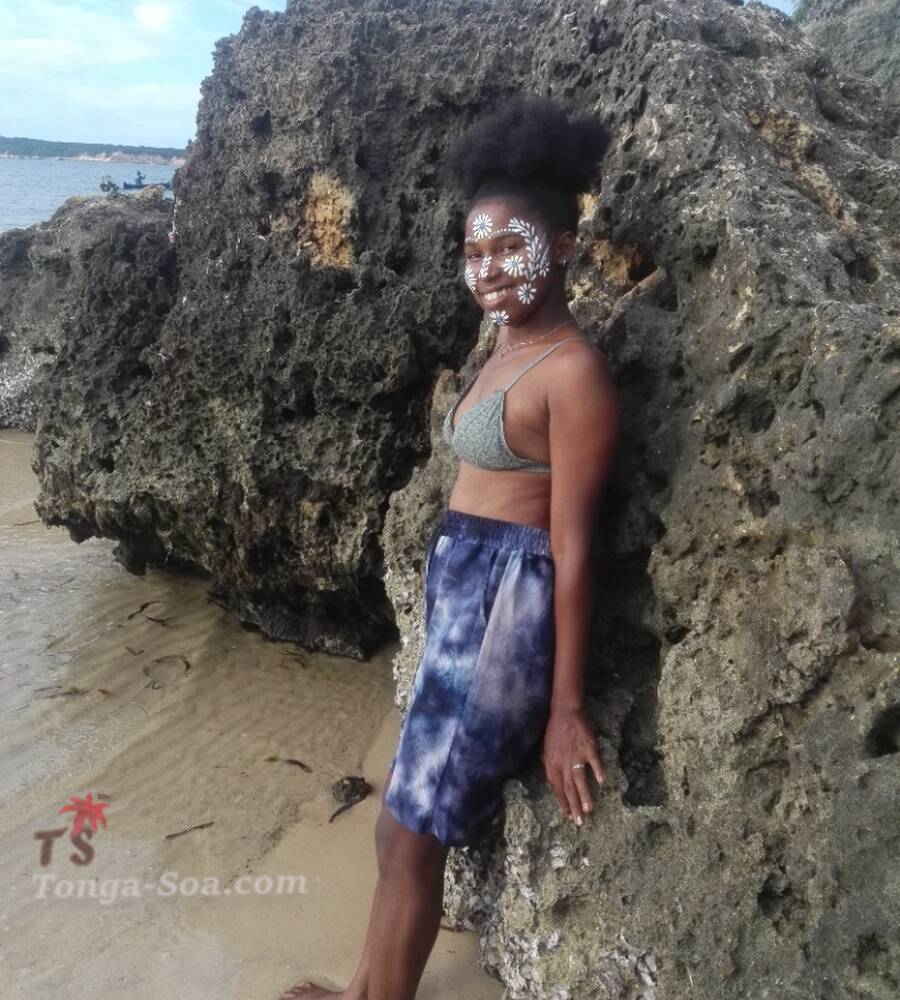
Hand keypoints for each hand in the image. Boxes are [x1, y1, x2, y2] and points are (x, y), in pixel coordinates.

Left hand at [541, 706, 604, 826]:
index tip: (568, 816)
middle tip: (579, 822)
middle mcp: (563, 762)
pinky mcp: (588, 747)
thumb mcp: (547, 750)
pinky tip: (601, 781)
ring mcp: (576, 755)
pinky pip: (594, 761)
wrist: (565, 713)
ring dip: (584, 795)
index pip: (557, 788)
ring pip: (579, 779)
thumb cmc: (556, 732)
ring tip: (588, 809)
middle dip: (573, 806)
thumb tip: (554, 783)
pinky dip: (597, 771)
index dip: (563, 802)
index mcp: (552, 764)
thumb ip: (551, 767)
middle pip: (568, 788)